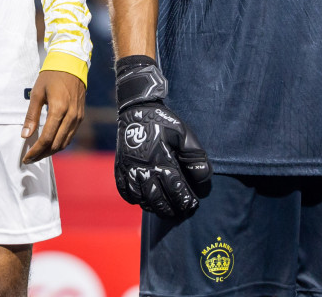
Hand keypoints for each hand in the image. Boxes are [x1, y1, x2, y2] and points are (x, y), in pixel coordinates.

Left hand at [21, 69, 85, 163]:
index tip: (26, 157)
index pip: (47, 138)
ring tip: (38, 154)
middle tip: (30, 159)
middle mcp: (71, 116)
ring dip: (51, 151)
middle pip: (57, 144)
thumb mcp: (37, 93)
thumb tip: (25, 135)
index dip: (36, 150)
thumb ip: (31, 115)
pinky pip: (70, 136)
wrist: (71, 65)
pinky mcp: (80, 117)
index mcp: (59, 110)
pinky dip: (60, 143)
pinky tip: (50, 144)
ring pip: (65, 143)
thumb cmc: (51, 77)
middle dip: (42, 154)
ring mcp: (78, 117)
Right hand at [113, 55, 212, 218]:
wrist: (136, 109)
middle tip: (178, 212)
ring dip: (151, 206)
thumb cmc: (163, 121)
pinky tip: (142, 200)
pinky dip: (133, 199)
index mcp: (161, 160)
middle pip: (157, 199)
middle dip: (169, 209)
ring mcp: (129, 169)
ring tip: (161, 208)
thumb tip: (202, 178)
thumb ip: (196, 157)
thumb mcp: (184, 134)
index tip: (192, 205)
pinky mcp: (119, 167)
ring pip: (140, 198)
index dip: (185, 201)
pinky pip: (124, 191)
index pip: (175, 189)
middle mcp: (143, 168)